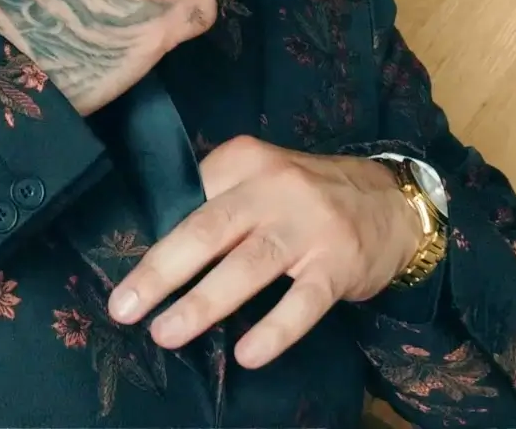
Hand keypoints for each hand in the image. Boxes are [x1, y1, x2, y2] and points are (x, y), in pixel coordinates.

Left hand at [108, 135, 421, 368]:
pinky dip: (274, 329)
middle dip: (161, 271)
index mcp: (246, 161)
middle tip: (124, 307)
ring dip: (203, 303)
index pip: (188, 197)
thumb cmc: (308, 196)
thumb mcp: (262, 177)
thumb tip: (156, 247)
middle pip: (208, 229)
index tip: (122, 274)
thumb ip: (218, 199)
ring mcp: (309, 226)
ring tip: (166, 334)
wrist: (393, 201)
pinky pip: (302, 301)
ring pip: (249, 265)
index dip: (152, 238)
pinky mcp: (338, 263)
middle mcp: (275, 188)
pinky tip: (247, 354)